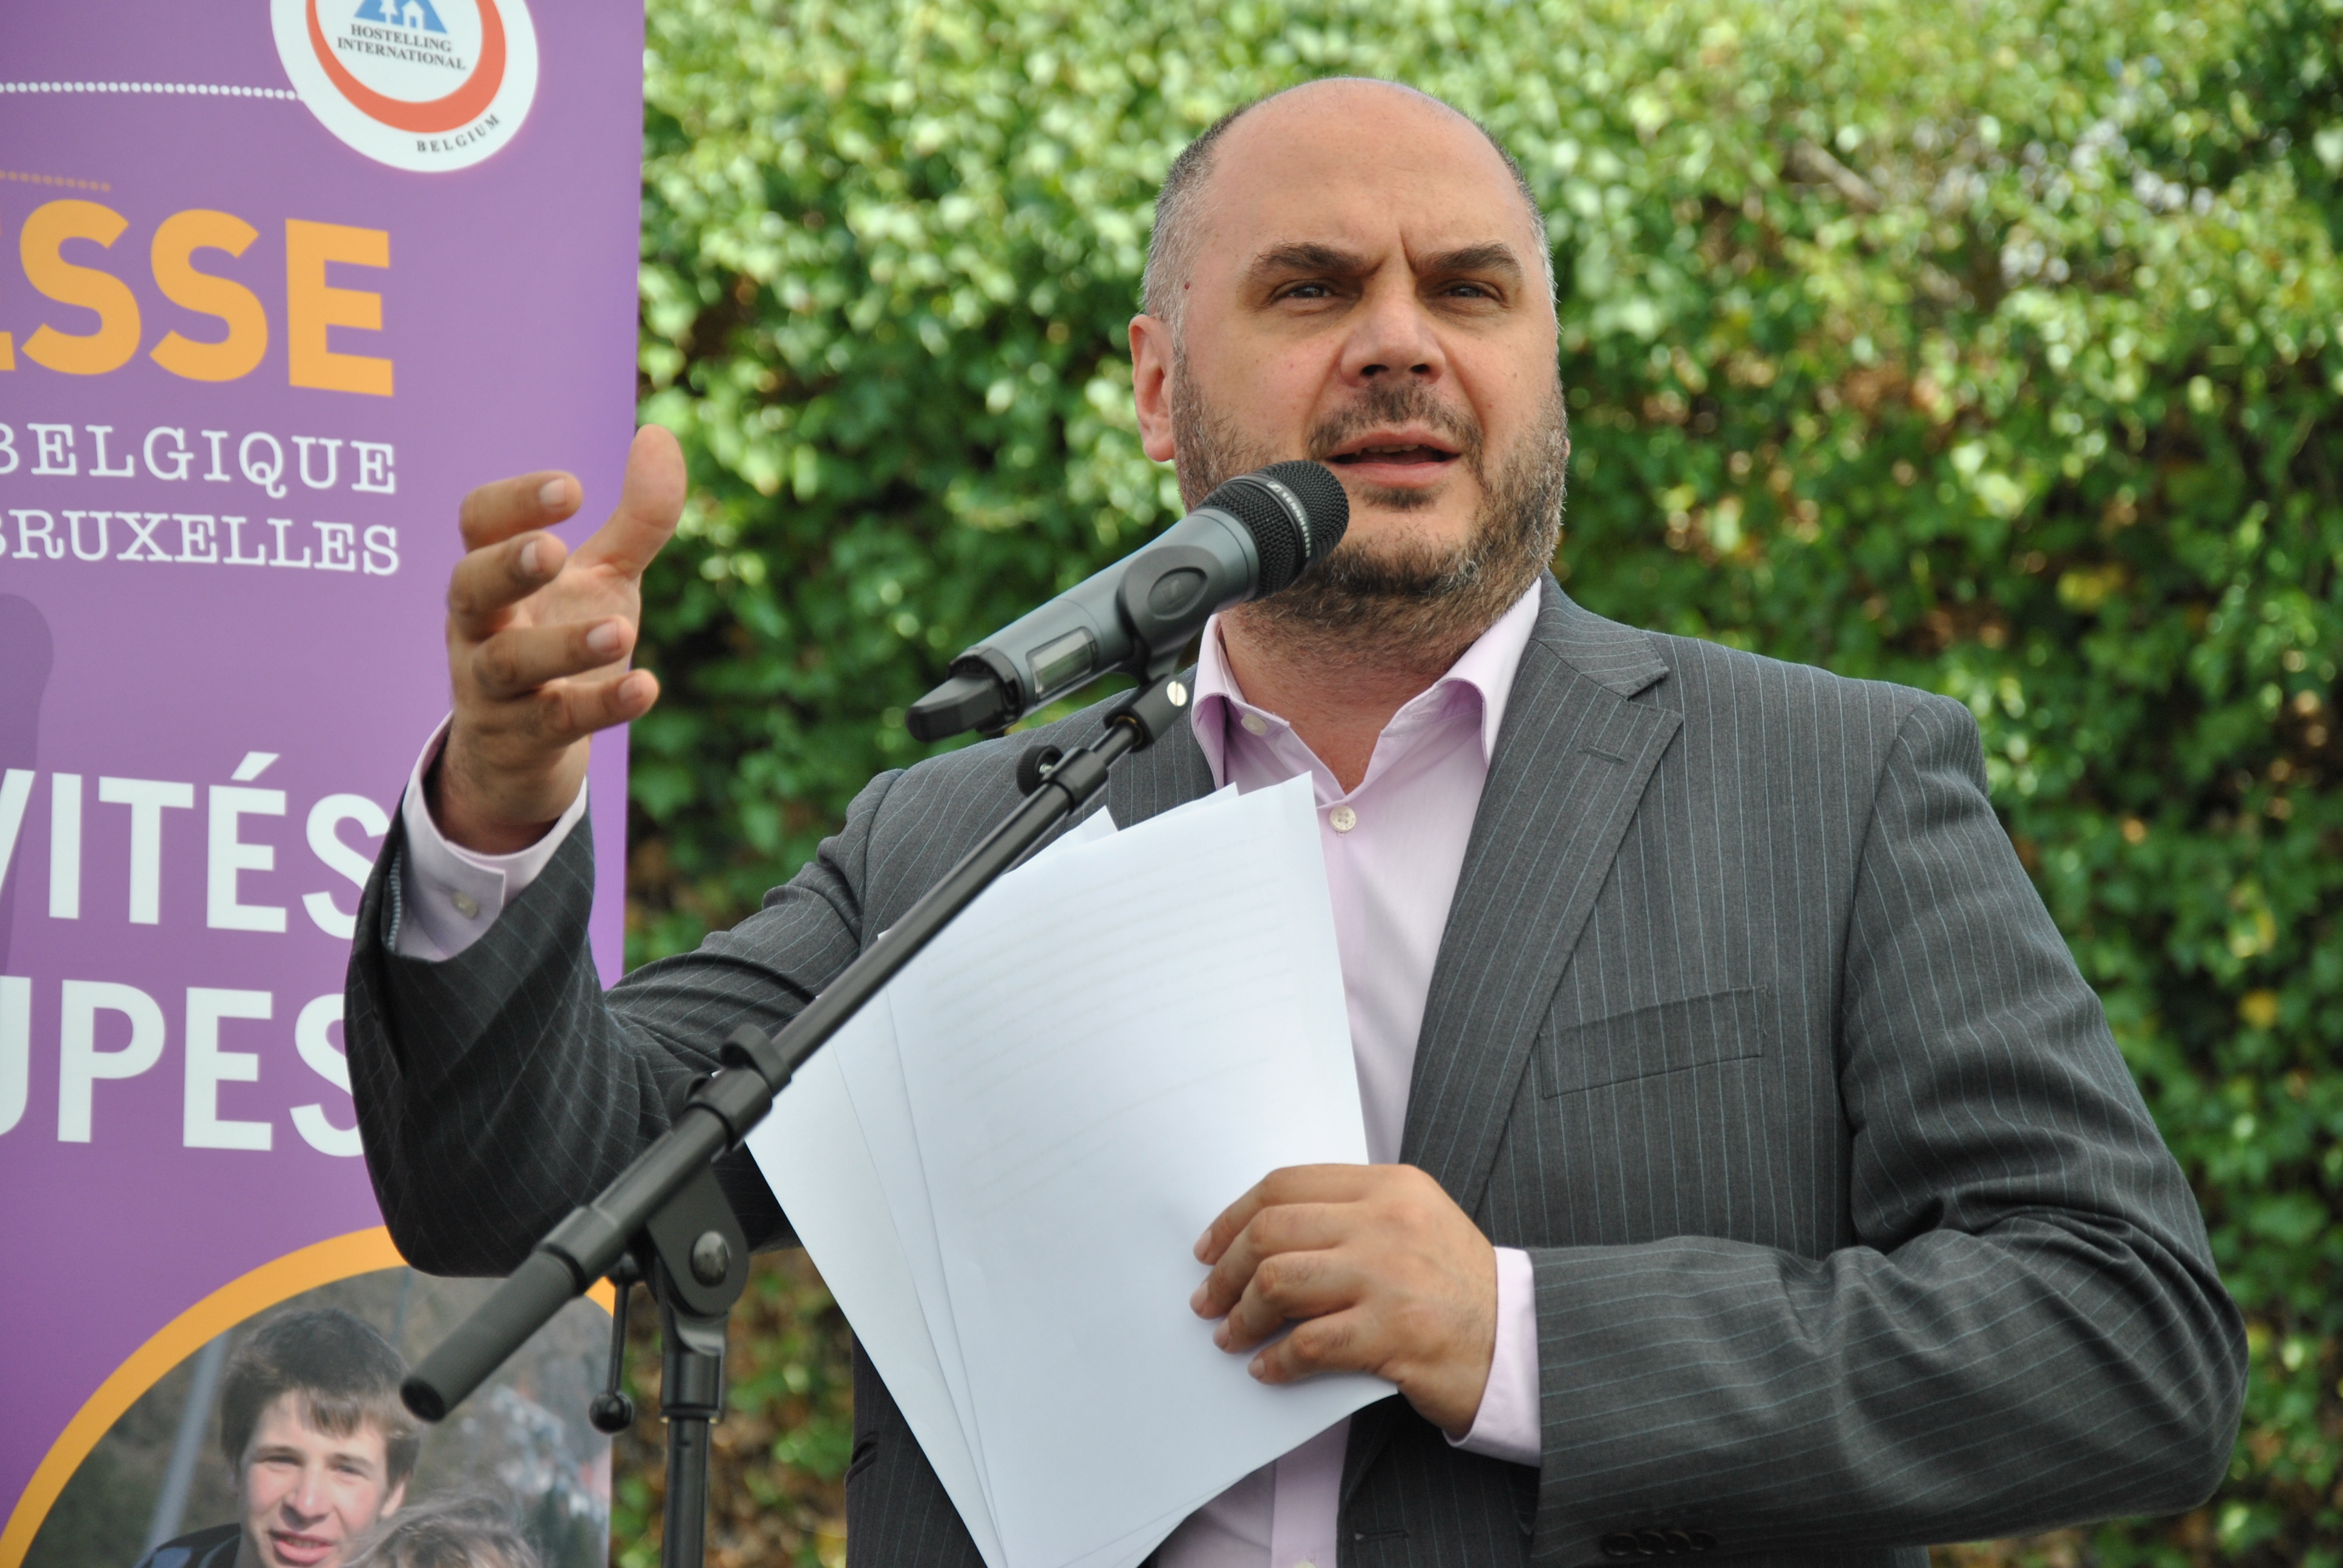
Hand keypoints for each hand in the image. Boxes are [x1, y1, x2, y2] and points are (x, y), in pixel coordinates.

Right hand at [433, 426, 684, 852]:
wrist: (525, 750)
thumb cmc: (560, 637)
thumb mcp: (603, 577)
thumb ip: (636, 516)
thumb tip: (661, 434)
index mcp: (493, 573)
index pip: (478, 524)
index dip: (516, 501)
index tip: (574, 487)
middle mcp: (479, 626)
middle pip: (469, 586)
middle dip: (507, 564)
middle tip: (553, 550)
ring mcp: (491, 687)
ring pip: (508, 664)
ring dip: (565, 646)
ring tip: (625, 629)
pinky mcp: (520, 740)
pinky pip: (555, 722)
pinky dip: (600, 706)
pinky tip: (647, 688)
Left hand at [1189, 1163, 1496, 1434]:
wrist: (1522, 1340)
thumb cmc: (1458, 1286)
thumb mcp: (1414, 1222)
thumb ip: (1349, 1216)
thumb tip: (1260, 1238)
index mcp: (1390, 1186)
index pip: (1287, 1185)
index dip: (1234, 1217)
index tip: (1211, 1248)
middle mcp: (1388, 1222)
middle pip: (1272, 1230)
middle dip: (1226, 1269)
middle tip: (1210, 1299)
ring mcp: (1391, 1277)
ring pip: (1280, 1281)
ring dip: (1243, 1315)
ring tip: (1231, 1334)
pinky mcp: (1395, 1334)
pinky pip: (1308, 1344)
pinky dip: (1276, 1360)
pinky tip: (1267, 1368)